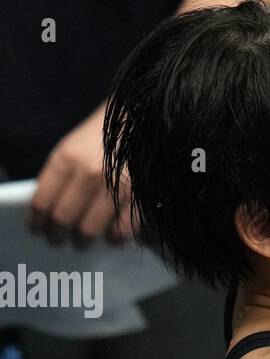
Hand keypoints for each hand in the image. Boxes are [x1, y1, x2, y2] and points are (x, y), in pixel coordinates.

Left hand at [29, 103, 132, 245]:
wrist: (144, 119)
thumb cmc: (105, 134)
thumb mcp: (72, 148)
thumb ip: (59, 178)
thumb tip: (48, 211)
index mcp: (66, 159)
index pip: (42, 203)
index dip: (37, 222)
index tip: (39, 229)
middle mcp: (89, 173)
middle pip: (63, 220)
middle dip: (57, 235)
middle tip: (59, 238)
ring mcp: (117, 185)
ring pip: (90, 230)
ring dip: (83, 240)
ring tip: (83, 239)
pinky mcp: (141, 194)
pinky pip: (122, 230)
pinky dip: (114, 238)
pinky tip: (110, 235)